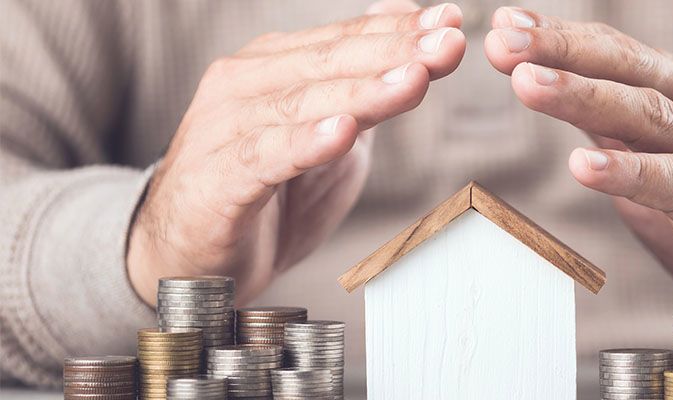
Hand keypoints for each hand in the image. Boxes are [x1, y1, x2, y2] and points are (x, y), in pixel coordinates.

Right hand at [127, 0, 465, 305]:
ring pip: (303, 103)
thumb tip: (405, 23)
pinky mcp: (216, 179)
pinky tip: (342, 134)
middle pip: (329, 63)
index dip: (400, 30)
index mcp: (272, 66)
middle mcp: (244, 85)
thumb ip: (364, 85)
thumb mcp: (331, 134)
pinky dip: (305, 144)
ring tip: (414, 79)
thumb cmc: (266, 194)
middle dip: (396, 51)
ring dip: (365, 92)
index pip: (345, 40)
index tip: (452, 22)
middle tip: (448, 44)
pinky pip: (265, 156)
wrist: (191, 258)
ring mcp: (224, 129)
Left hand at [484, 8, 672, 343]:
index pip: (622, 54)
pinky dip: (628, 171)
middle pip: (632, 70)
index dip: (563, 37)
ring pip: (652, 116)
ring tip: (528, 85)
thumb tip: (559, 94)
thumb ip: (621, 130)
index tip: (506, 26)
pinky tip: (583, 164)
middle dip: (564, 51)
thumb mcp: (668, 158)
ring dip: (585, 97)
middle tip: (504, 42)